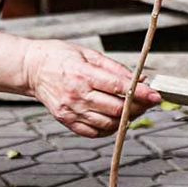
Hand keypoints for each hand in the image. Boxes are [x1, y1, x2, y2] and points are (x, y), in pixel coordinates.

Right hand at [22, 40, 163, 137]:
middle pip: (116, 109)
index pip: (119, 88)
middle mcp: (77, 95)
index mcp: (83, 74)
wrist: (31, 69)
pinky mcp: (65, 120)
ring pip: (107, 124)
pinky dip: (109, 129)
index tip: (156, 95)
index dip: (141, 93)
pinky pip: (93, 132)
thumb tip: (140, 78)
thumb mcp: (88, 54)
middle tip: (149, 101)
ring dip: (126, 119)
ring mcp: (70, 110)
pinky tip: (116, 119)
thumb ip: (115, 68)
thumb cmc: (60, 56)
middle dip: (138, 107)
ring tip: (133, 109)